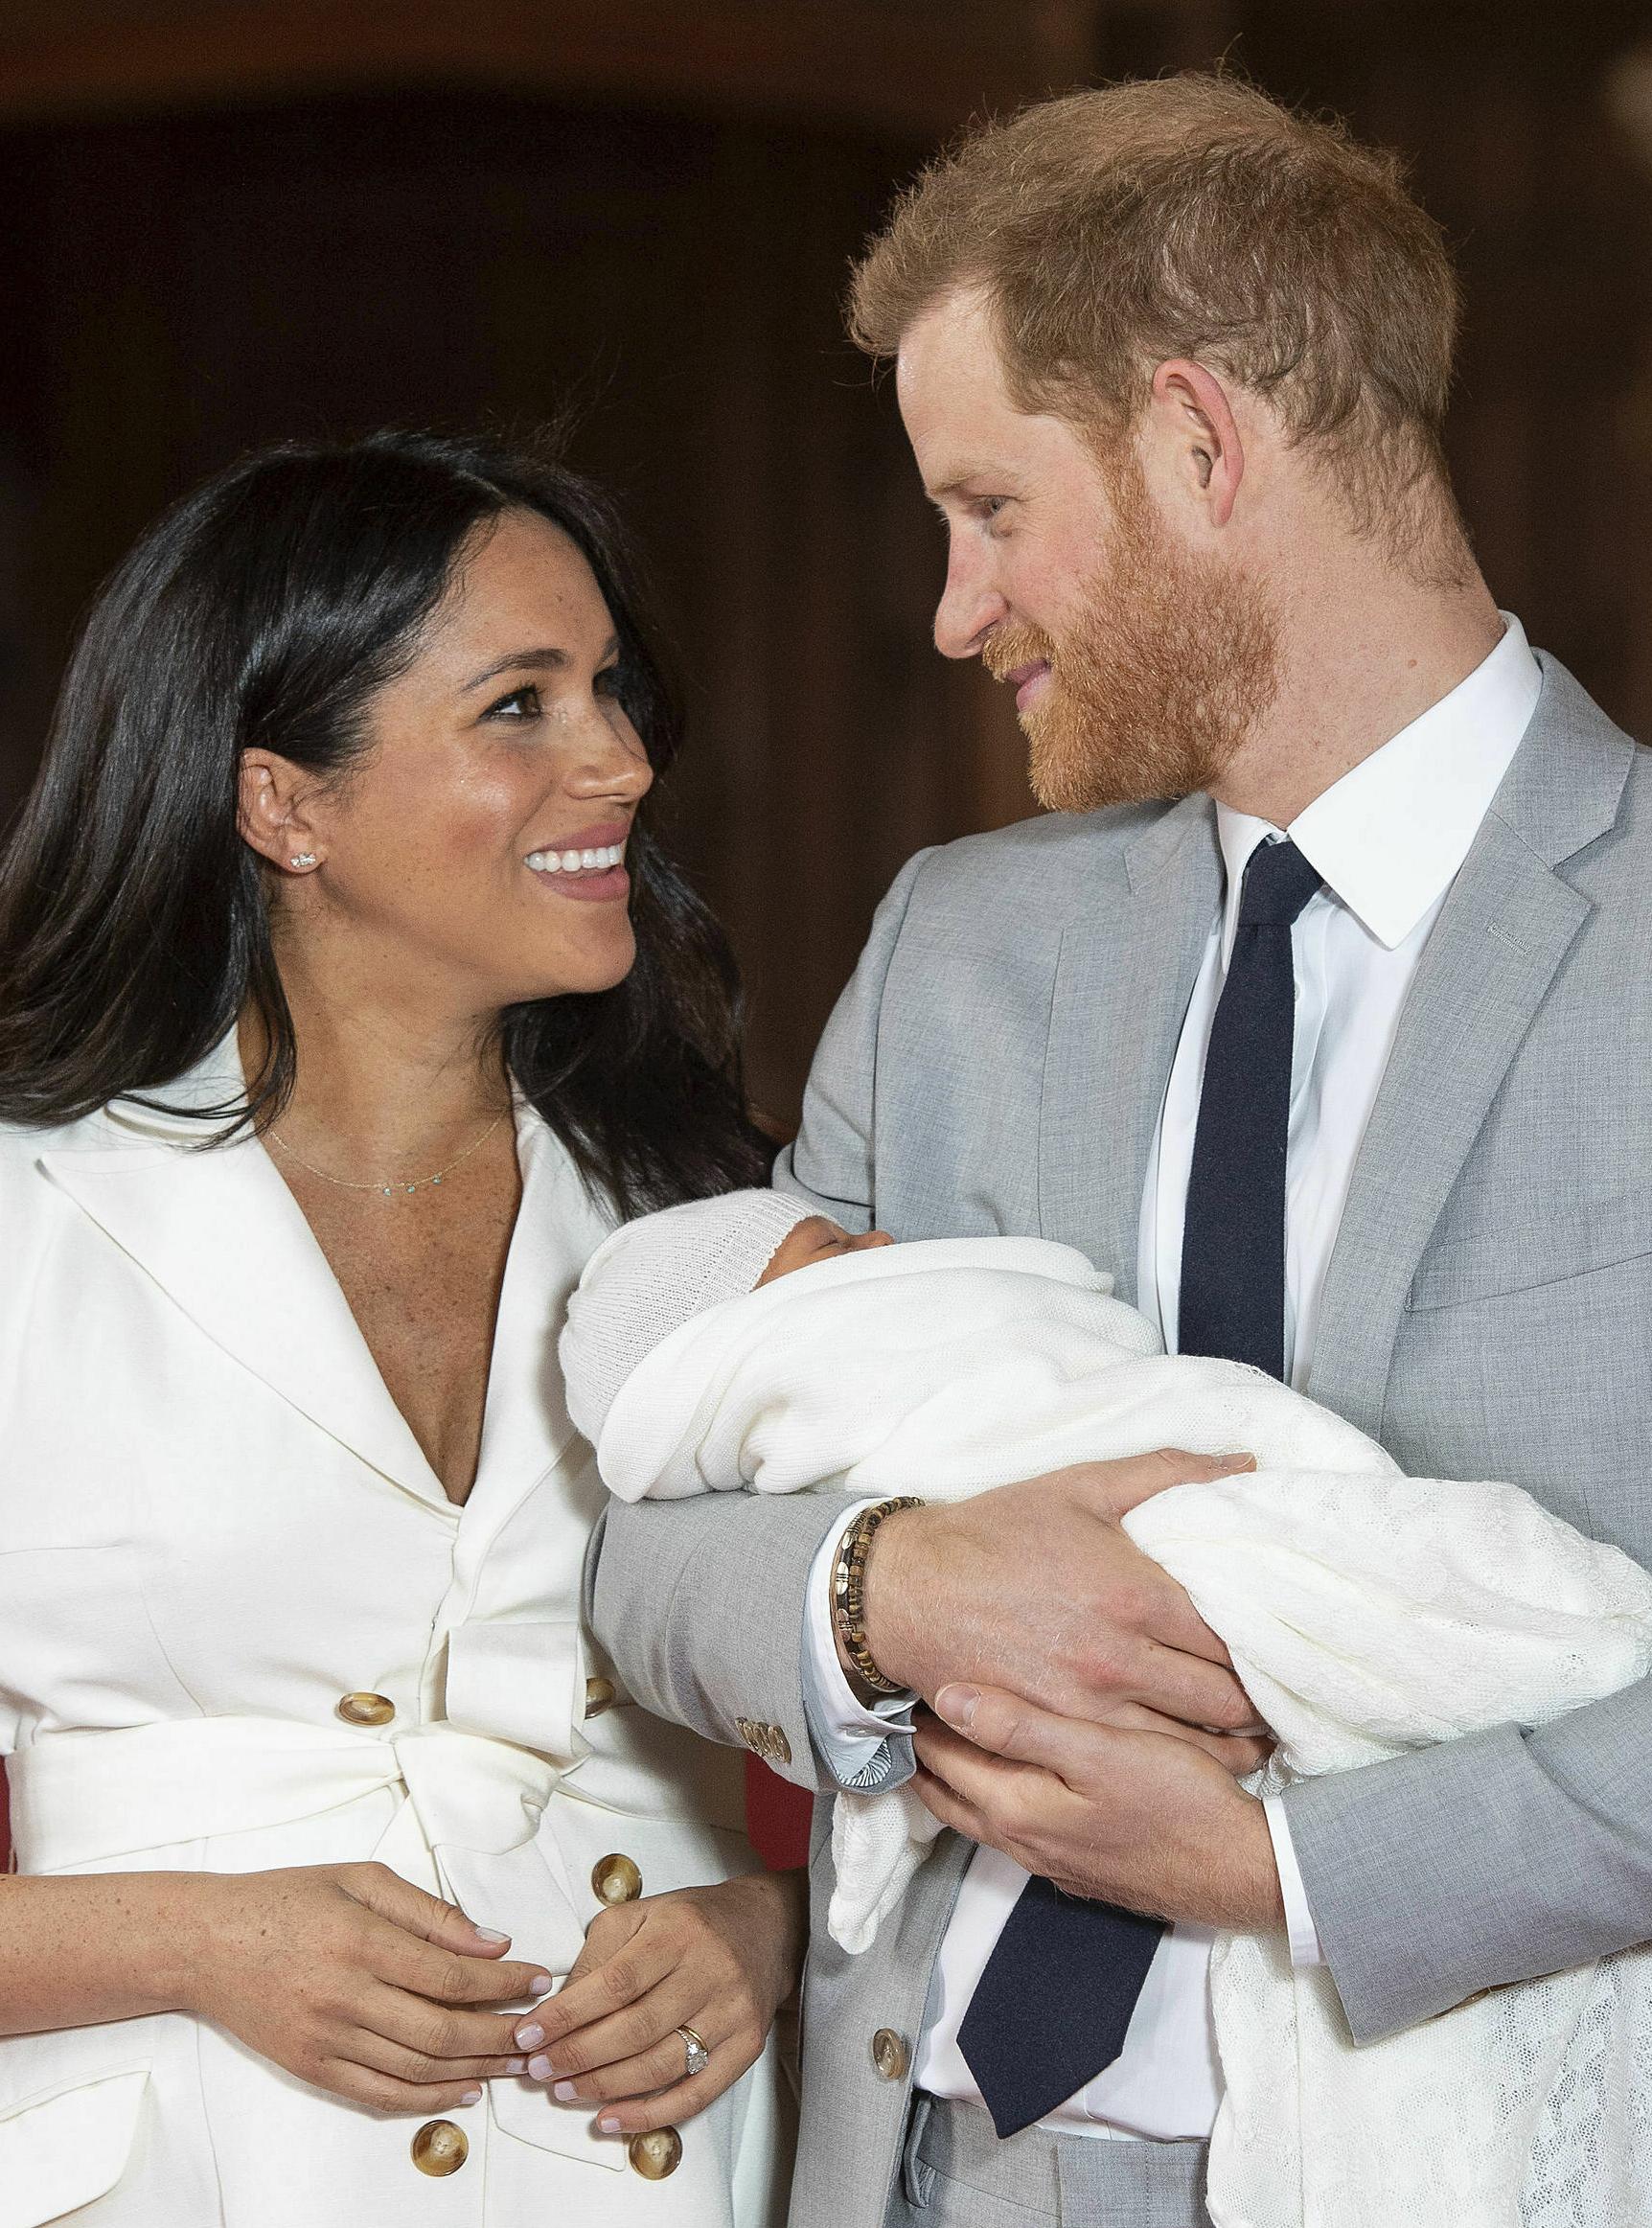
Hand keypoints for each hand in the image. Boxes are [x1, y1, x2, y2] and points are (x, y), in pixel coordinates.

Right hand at [184, 1863, 550, 2112]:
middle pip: (442, 2031)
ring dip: (476, 2070)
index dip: (504, 1983)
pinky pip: (380, 2094)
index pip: (452, 1974)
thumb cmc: (289, 1899)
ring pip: (417, 2069)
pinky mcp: (310, 2068)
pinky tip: (463, 2088)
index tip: (539, 1978)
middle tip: (540, 2030)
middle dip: (502, 2035)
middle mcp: (345, 1996)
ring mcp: (325, 2039)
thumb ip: (429, 1911)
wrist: (206, 1943)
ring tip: (515, 2062)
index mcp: (362, 1940)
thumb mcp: (362, 1878)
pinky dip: (428, 2099)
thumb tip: (491, 1940)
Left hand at [514, 1870, 805, 2135]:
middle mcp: (709, 1972)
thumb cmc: (690, 1921)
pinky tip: (610, 2120)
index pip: (615, 1983)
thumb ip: (597, 1955)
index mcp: (677, 1932)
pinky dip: (649, 2115)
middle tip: (539, 2071)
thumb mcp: (640, 1914)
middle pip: (636, 2028)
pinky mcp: (747, 2046)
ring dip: (605, 2087)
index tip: (528, 2035)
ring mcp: (732, 2013)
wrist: (767, 1926)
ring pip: (661, 2065)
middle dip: (579, 2056)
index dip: (568, 2015)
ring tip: (565, 2092)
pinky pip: (696, 2094)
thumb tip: (557, 2008)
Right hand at [862, 1449, 1262, 1732]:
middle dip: (1260, 1703)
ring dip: (1232, 1744)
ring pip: (1191, 1743)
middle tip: (1281, 1700)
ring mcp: (1090, 1705)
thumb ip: (1169, 1472)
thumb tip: (1245, 1463)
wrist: (908, 1590)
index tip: (1286, 1648)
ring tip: (1257, 1738)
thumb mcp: (1081, 1486)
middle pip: (1223, 1698)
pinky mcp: (1059, 1734)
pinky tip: (1199, 1761)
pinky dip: (1179, 1764)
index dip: (1269, 1647)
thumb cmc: (995, 1532)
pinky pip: (1140, 1761)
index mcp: (1135, 1592)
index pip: (1232, 1636)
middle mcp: (1121, 1658)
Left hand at [913, 1686, 1284, 1929]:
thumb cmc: (1176, 1801)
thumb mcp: (1099, 1750)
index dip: (920, 1718)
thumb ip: (1022, 1726)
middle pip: (950, 1792)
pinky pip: (1015, 1824)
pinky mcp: (1079, 1865)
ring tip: (946, 1731)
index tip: (902, 1677)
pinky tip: (1010, 1773)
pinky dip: (994, 1794)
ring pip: (980, 1811)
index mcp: (1017, 1809)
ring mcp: (1051, 1859)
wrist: (1241, 1872)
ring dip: (957, 1774)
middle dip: (925, 1752)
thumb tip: (948, 1696)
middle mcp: (1023, 1841)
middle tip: (907, 1704)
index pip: (944, 1759)